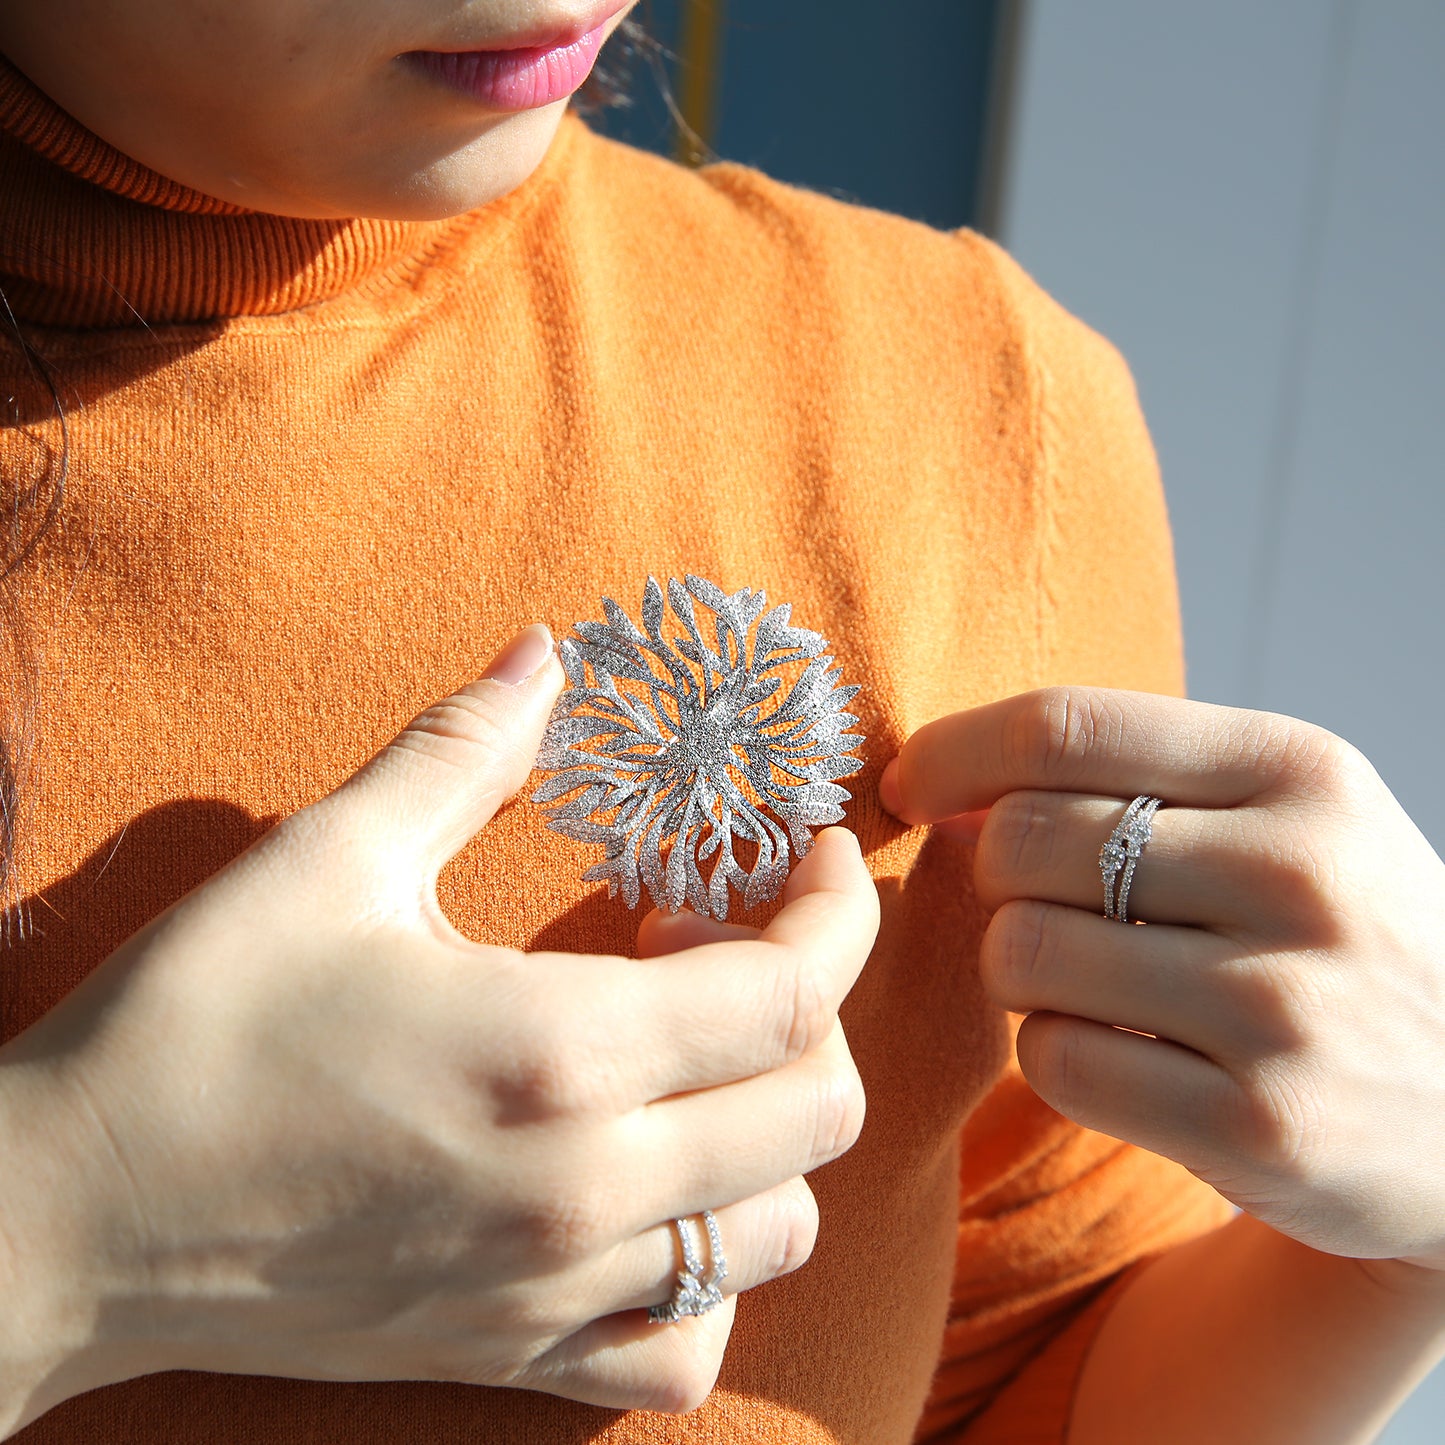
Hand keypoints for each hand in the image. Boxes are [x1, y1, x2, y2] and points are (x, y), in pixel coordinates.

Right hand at [0, 625, 875, 1434]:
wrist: (66, 1218)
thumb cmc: (190, 1029)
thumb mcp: (323, 858)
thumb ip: (461, 748)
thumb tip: (544, 651)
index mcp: (552, 1052)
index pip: (792, 992)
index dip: (836, 910)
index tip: (811, 855)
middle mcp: (581, 1189)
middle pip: (817, 1109)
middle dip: (812, 1006)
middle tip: (712, 943)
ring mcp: (552, 1290)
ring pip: (776, 1231)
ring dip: (770, 1130)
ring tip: (682, 1062)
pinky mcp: (509, 1356)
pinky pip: (683, 1351)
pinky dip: (707, 1273)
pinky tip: (647, 1198)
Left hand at [880, 686, 1444, 1276]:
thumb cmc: (1337, 934)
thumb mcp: (1284, 817)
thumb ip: (1129, 782)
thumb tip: (942, 786)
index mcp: (1299, 769)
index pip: (1067, 724)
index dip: (955, 749)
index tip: (911, 783)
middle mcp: (1301, 875)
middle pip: (1022, 840)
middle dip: (995, 875)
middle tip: (1043, 905)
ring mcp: (1284, 1007)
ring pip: (1022, 953)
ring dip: (1021, 970)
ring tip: (1091, 983)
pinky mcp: (1260, 1127)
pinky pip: (1054, 1063)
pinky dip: (1054, 1056)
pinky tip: (1121, 1054)